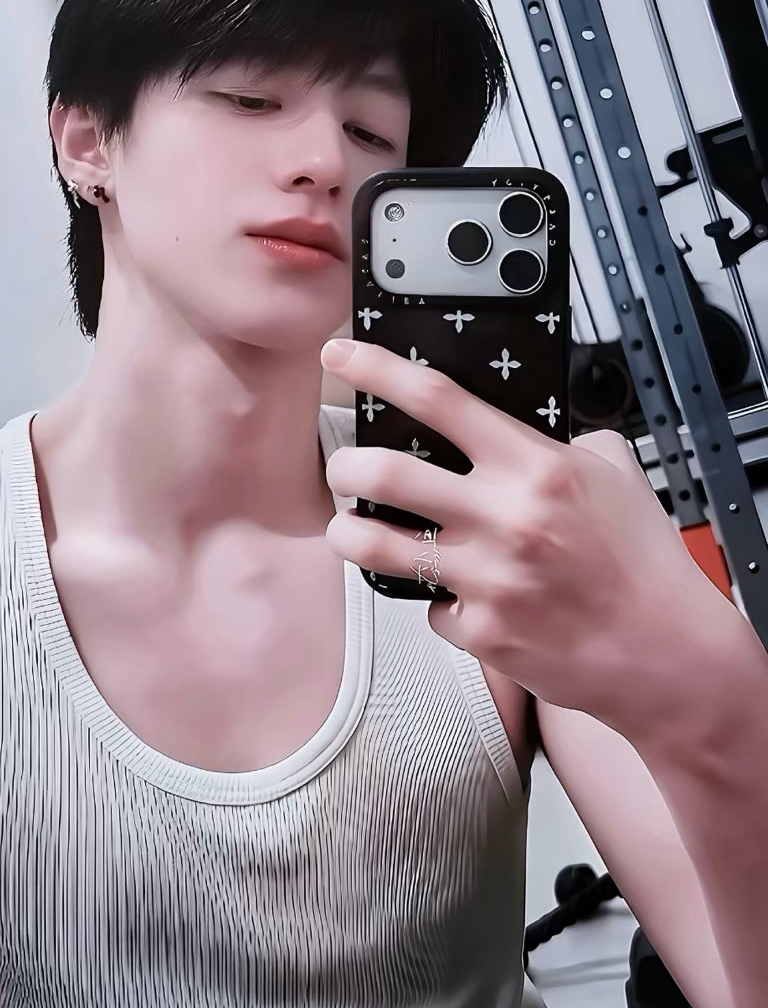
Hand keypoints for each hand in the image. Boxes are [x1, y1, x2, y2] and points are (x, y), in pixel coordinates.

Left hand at [320, 337, 726, 723]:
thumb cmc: (641, 562)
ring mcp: (487, 578)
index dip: (376, 370)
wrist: (666, 652)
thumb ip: (558, 442)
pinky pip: (426, 607)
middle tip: (344, 468)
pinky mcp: (480, 631)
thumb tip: (511, 423)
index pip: (438, 399)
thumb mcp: (613, 475)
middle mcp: (504, 518)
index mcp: (535, 466)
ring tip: (354, 528)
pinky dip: (435, 601)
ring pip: (373, 545)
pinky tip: (458, 597)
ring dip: (349, 532)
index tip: (341, 356)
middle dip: (345, 466)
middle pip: (382, 474)